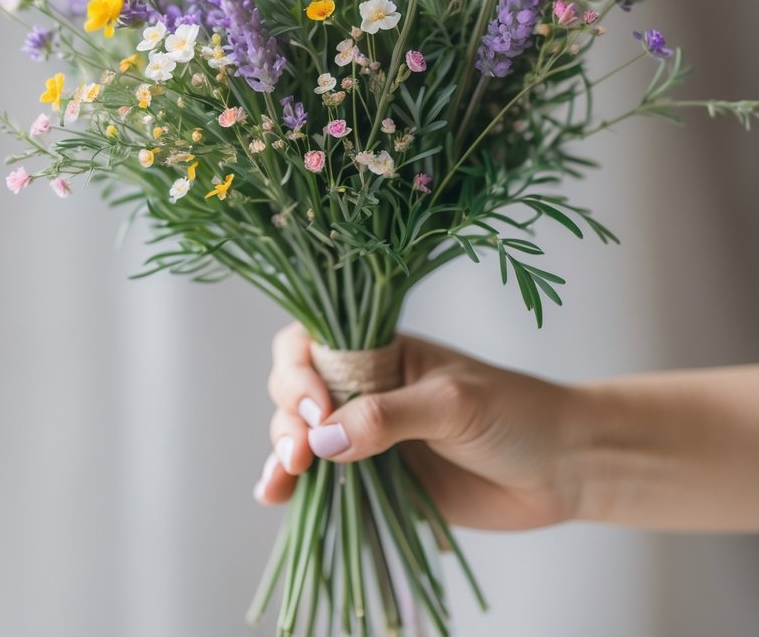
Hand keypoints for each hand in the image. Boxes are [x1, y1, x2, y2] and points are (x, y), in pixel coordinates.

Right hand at [254, 323, 583, 529]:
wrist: (563, 468)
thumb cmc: (516, 414)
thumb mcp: (454, 404)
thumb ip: (389, 417)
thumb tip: (323, 438)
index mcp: (382, 351)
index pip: (314, 343)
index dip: (298, 370)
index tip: (314, 405)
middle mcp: (366, 389)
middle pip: (297, 391)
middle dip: (288, 417)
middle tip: (303, 452)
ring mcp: (368, 438)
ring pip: (302, 437)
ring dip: (283, 455)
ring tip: (283, 480)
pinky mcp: (378, 484)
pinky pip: (325, 484)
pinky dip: (295, 489)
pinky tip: (276, 496)